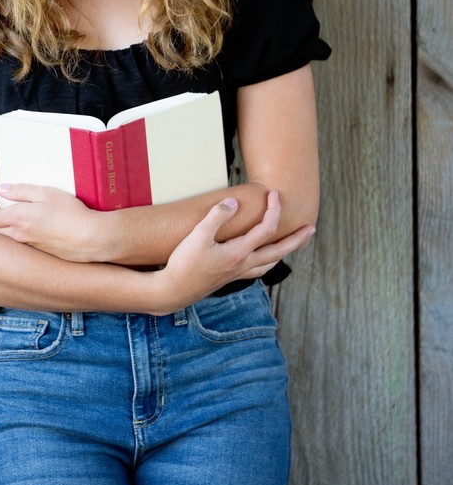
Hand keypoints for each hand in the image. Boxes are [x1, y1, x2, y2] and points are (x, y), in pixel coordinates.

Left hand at [0, 184, 100, 261]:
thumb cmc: (70, 213)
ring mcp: (31, 247)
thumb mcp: (47, 193)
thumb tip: (2, 189)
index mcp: (18, 218)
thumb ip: (22, 190)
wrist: (91, 239)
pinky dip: (26, 239)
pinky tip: (41, 230)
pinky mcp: (42, 254)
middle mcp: (21, 236)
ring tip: (24, 220)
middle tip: (7, 212)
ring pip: (11, 241)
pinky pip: (26, 247)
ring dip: (11, 231)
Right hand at [153, 191, 315, 313]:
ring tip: (293, 243)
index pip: (266, 229)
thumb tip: (234, 202)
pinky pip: (258, 269)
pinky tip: (265, 259)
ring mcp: (238, 273)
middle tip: (311, 228)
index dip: (273, 209)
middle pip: (279, 251)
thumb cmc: (184, 264)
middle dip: (296, 239)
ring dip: (285, 251)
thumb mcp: (197, 236)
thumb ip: (217, 216)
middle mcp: (243, 265)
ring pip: (270, 262)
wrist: (174, 291)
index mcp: (239, 253)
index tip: (273, 193)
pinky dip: (268, 261)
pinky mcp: (230, 278)